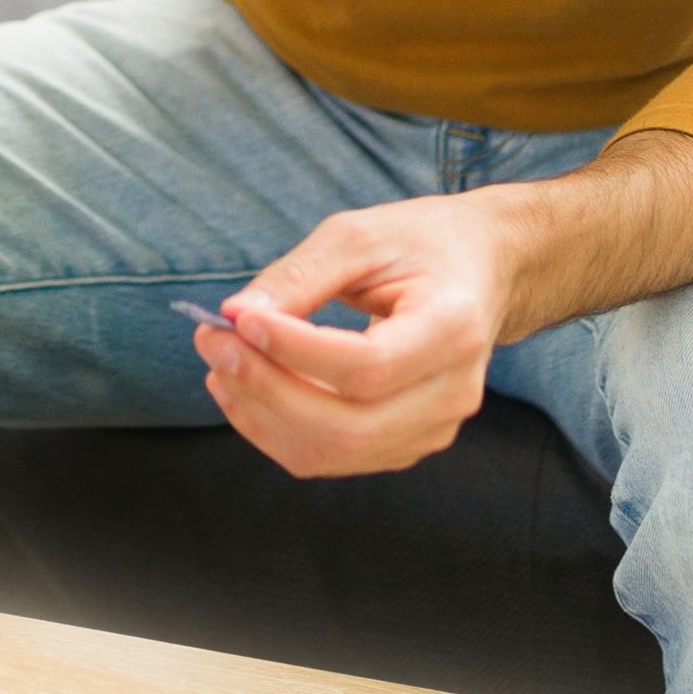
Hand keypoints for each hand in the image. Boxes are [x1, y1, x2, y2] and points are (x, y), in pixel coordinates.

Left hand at [191, 195, 517, 477]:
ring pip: (333, 452)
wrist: (480, 270)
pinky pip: (331, 457)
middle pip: (347, 425)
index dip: (294, 351)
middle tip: (212, 342)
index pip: (367, 367)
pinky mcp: (406, 442)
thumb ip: (298, 276)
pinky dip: (276, 430)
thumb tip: (233, 317)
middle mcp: (453, 391)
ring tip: (219, 365)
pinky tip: (245, 388)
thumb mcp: (359, 236)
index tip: (238, 319)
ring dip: (260, 415)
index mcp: (453, 328)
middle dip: (264, 390)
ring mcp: (434, 427)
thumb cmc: (419, 244)